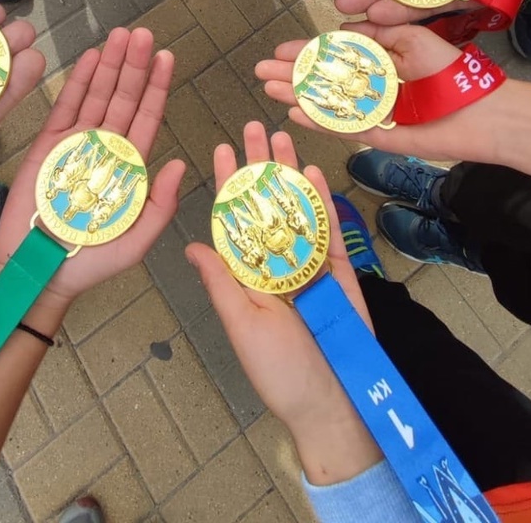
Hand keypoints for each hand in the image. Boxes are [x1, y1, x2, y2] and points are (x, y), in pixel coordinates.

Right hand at [0, 27, 184, 317]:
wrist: (39, 272)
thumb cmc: (91, 262)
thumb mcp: (136, 240)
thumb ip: (161, 205)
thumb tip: (181, 164)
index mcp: (129, 165)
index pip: (147, 117)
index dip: (156, 86)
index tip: (166, 56)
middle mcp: (106, 147)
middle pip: (124, 98)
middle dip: (133, 65)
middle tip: (142, 33)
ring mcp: (76, 144)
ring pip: (96, 95)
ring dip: (109, 65)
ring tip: (119, 36)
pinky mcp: (48, 146)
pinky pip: (65, 107)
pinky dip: (77, 82)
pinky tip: (89, 58)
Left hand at [187, 122, 380, 485]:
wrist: (332, 403)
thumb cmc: (279, 372)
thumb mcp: (242, 325)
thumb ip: (221, 282)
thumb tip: (191, 245)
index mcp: (248, 274)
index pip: (235, 219)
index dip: (229, 184)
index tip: (222, 148)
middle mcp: (276, 262)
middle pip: (266, 204)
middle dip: (260, 166)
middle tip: (254, 126)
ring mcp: (309, 265)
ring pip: (297, 208)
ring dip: (290, 173)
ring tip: (282, 137)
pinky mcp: (339, 273)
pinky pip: (329, 231)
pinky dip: (322, 202)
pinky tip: (312, 173)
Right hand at [255, 24, 509, 162]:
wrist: (484, 113)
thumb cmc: (452, 72)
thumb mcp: (413, 40)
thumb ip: (377, 35)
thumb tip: (340, 30)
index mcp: (379, 63)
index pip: (333, 56)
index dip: (306, 52)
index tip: (280, 50)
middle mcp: (371, 88)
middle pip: (322, 81)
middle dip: (291, 75)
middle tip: (260, 71)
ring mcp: (372, 113)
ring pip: (326, 104)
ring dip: (297, 96)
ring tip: (269, 89)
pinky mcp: (378, 136)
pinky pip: (343, 128)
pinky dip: (319, 121)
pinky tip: (295, 112)